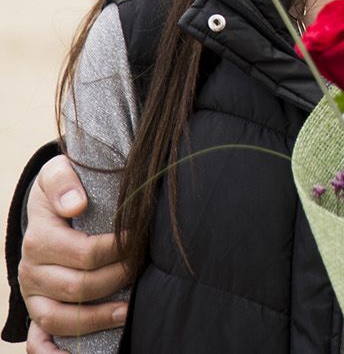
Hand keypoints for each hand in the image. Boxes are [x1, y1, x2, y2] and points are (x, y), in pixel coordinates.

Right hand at [18, 156, 131, 341]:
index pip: (84, 254)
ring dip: (98, 318)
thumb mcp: (58, 174)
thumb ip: (63, 181)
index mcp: (39, 239)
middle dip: (118, 278)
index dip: (117, 249)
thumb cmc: (63, 191)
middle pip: (78, 287)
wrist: (47, 210)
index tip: (140, 238)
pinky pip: (39, 342)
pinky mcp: (37, 312)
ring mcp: (34, 296)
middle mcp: (31, 272)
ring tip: (130, 309)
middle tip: (144, 266)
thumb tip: (76, 205)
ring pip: (62, 318)